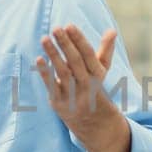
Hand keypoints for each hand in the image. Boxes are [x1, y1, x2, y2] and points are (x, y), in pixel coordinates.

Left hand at [37, 24, 122, 142]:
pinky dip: (45, 73)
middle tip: (56, 28)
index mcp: (97, 76)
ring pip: (63, 73)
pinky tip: (39, 58)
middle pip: (76, 62)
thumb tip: (112, 30)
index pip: (88, 55)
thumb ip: (105, 50)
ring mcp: (72, 96)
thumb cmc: (94, 90)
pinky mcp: (59, 103)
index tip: (69, 26)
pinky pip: (51, 86)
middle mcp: (86, 86)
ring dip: (53, 54)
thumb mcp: (101, 72)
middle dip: (66, 44)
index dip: (79, 40)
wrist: (94, 125)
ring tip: (45, 38)